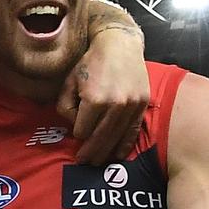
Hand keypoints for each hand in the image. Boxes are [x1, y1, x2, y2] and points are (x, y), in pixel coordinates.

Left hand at [56, 29, 148, 164]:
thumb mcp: (69, 82)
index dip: (77, 132)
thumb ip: (65, 106)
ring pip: (116, 138)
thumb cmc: (90, 63)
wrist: (119, 45)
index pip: (82, 130)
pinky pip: (133, 132)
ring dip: (105, 153)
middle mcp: (114, 106)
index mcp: (94, 100)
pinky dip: (125, 145)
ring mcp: (131, 106)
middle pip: (100, 139)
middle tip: (82, 162)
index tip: (76, 128)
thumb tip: (74, 125)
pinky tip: (118, 156)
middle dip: (89, 152)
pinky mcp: (142, 105)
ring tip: (97, 162)